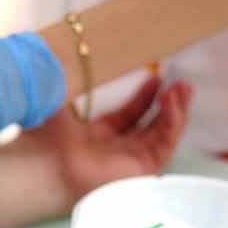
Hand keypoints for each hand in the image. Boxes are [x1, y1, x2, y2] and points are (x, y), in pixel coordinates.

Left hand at [20, 77, 191, 203]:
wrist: (45, 164)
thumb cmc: (46, 137)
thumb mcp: (60, 101)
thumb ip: (68, 83)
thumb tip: (64, 58)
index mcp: (96, 136)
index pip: (128, 115)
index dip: (143, 97)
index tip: (154, 77)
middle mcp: (115, 149)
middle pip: (151, 126)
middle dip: (167, 103)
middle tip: (179, 82)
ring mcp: (130, 161)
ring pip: (162, 135)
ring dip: (175, 111)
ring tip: (183, 88)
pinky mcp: (142, 170)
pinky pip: (164, 144)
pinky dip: (172, 122)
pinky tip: (173, 102)